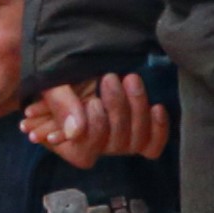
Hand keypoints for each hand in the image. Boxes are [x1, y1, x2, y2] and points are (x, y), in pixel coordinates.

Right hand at [21, 71, 165, 160]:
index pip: (85, 153)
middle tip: (109, 78)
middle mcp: (93, 147)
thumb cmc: (62, 74)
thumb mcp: (55, 84)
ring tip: (130, 79)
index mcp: (67, 142)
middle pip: (115, 144)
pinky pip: (152, 146)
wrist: (80, 60)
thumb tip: (75, 132)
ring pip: (136, 141)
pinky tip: (156, 107)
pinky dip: (158, 129)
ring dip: (136, 108)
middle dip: (116, 109)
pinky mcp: (137, 133)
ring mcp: (117, 141)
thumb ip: (61, 106)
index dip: (93, 129)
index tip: (92, 101)